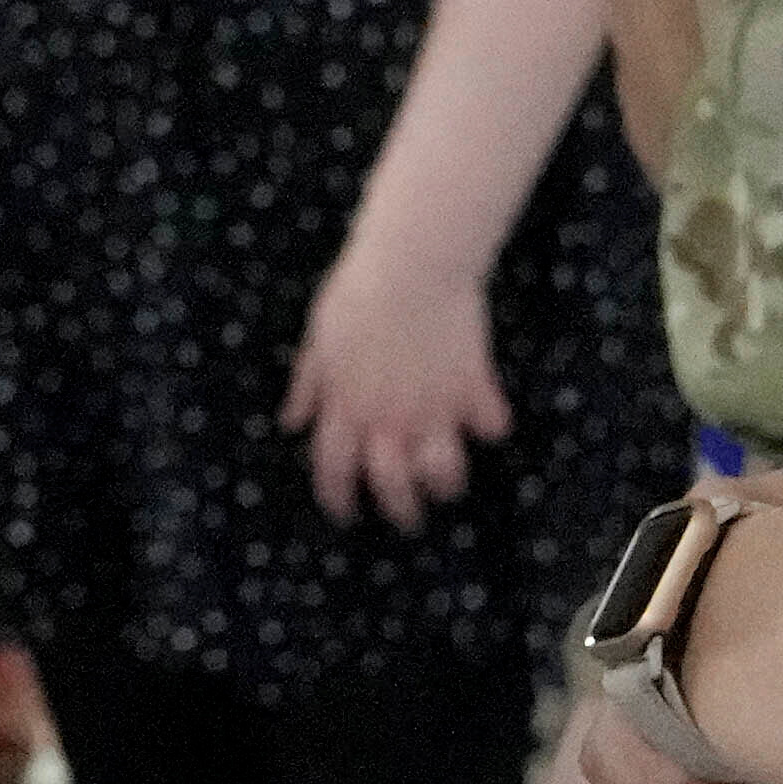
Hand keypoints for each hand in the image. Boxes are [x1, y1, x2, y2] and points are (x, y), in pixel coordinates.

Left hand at [282, 228, 509, 530]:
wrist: (412, 264)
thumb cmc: (358, 293)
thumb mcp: (319, 339)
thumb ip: (308, 386)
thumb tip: (291, 422)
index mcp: (346, 407)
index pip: (334, 472)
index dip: (337, 500)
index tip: (345, 513)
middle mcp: (389, 418)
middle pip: (393, 488)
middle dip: (400, 512)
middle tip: (408, 519)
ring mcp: (433, 407)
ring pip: (444, 473)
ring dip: (447, 483)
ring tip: (448, 483)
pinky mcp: (472, 388)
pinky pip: (490, 425)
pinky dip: (490, 425)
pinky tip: (488, 420)